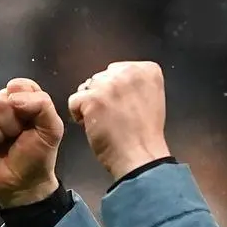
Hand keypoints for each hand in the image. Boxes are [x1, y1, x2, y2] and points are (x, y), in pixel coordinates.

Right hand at [0, 78, 63, 207]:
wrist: (24, 183)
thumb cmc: (39, 154)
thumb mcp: (51, 130)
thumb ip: (42, 105)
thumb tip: (12, 97)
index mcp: (22, 98)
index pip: (18, 85)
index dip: (24, 104)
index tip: (31, 121)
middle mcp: (0, 104)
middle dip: (11, 124)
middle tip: (17, 137)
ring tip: (4, 144)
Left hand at [68, 61, 171, 181]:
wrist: (140, 157)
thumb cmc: (146, 135)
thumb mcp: (151, 100)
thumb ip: (136, 85)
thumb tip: (115, 80)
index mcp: (147, 71)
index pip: (119, 70)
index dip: (118, 90)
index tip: (128, 107)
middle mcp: (129, 72)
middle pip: (102, 77)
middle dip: (104, 95)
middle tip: (116, 116)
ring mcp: (110, 85)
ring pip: (87, 88)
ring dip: (91, 104)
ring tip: (106, 122)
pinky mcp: (92, 98)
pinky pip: (75, 100)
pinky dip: (80, 115)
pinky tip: (95, 126)